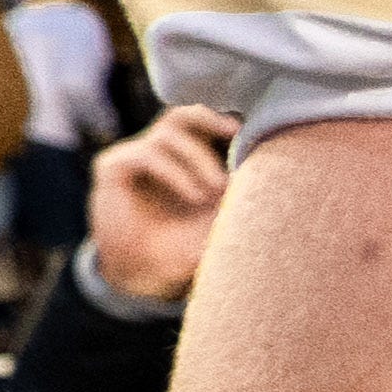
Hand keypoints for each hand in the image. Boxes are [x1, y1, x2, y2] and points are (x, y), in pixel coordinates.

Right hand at [87, 104, 240, 304]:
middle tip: (235, 132)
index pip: (204, 126)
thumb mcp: (220, 221)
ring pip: (169, 132)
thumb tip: (278, 178)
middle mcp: (160, 155)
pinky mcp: (113, 168)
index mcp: (185, 162)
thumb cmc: (183, 249)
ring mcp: (135, 159)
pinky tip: (194, 195)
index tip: (258, 131)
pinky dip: (175, 172)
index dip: (227, 123)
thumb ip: (240, 198)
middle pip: (183, 114)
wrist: (142, 277)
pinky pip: (147, 154)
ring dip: (198, 157)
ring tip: (217, 188)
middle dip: (210, 119)